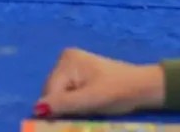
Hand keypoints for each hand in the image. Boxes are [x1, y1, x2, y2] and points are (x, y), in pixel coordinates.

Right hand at [36, 48, 165, 118]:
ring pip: (58, 93)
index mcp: (67, 61)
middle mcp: (65, 59)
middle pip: (52, 91)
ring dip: (68, 106)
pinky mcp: (78, 72)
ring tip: (87, 109)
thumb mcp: (91, 101)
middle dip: (63, 107)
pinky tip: (86, 104)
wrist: (143, 87)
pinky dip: (73, 101)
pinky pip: (66, 90)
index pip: (50, 91)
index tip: (71, 120)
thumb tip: (36, 109)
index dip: (56, 110)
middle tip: (83, 114)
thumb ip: (64, 104)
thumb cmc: (119, 92)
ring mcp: (71, 64)